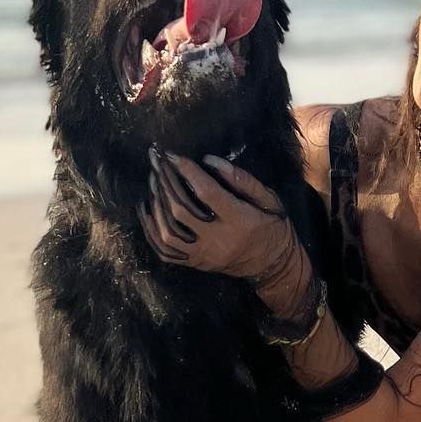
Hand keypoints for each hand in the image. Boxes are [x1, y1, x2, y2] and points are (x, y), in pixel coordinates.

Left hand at [140, 150, 304, 288]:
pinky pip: (166, 252)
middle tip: (156, 163)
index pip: (206, 193)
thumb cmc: (273, 228)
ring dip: (156, 206)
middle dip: (165, 184)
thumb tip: (210, 160)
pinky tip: (147, 211)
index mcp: (239, 221)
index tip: (172, 155)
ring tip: (153, 183)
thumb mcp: (269, 200)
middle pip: (181, 211)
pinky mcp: (196, 264)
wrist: (274, 266)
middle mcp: (218, 240)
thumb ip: (243, 180)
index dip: (187, 171)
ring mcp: (204, 255)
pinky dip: (151, 232)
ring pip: (168, 233)